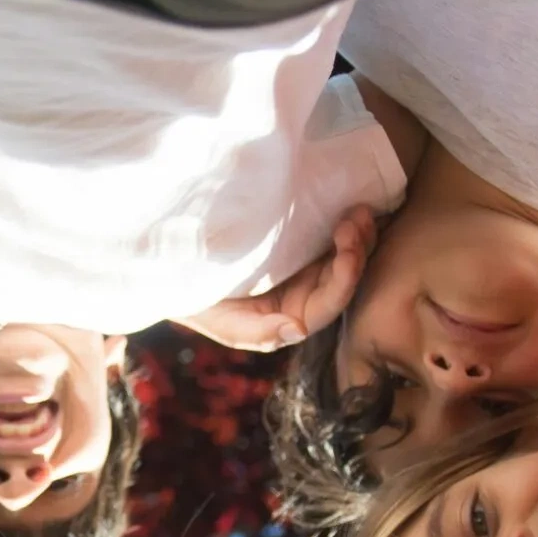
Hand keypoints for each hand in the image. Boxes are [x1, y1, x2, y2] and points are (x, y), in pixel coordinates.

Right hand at [177, 206, 378, 352]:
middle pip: (344, 278)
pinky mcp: (300, 246)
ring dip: (357, 234)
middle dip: (357, 249)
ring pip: (344, 256)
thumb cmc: (198, 300)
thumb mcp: (223, 322)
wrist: (177, 270)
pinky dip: (344, 223)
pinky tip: (350, 203)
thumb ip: (257, 332)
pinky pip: (331, 238)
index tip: (347, 250)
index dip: (346, 278)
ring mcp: (305, 270)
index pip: (330, 302)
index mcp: (293, 318)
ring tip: (359, 210)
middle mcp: (306, 296)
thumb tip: (296, 330)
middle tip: (358, 218)